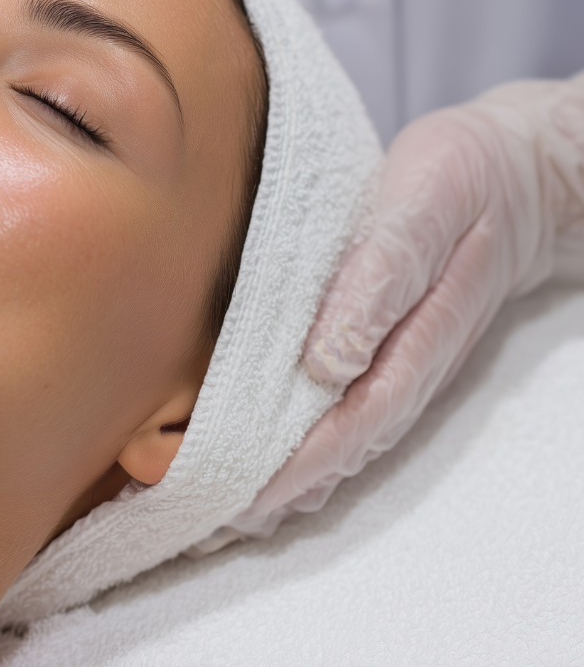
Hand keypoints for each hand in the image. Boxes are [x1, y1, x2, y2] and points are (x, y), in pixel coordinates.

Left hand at [199, 73, 583, 548]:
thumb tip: (326, 362)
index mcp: (407, 352)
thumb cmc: (457, 187)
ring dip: (264, 478)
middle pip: (327, 457)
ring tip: (195, 500)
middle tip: (183, 514)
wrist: (510, 179)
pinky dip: (280, 444)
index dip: (283, 474)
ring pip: (324, 446)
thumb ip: (377, 283)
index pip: (341, 434)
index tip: (224, 499)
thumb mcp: (416, 215)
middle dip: (259, 492)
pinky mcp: (369, 354)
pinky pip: (325, 416)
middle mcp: (396, 376)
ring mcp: (386, 371)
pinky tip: (238, 452)